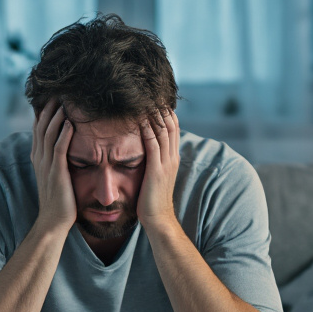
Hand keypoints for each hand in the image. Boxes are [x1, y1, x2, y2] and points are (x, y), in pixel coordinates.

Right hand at [30, 98, 75, 234]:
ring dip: (56, 117)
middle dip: (49, 109)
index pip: (38, 129)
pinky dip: (64, 135)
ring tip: (64, 101)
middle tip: (58, 92)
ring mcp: (47, 166)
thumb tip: (65, 146)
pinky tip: (70, 123)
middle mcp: (40, 159)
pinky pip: (59, 149)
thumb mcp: (54, 175)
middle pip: (41, 127)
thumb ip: (56, 159)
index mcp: (38, 158)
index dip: (44, 112)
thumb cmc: (59, 200)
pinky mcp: (57, 173)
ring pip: (49, 134)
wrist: (53, 222)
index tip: (52, 97)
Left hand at [138, 107, 180, 231]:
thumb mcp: (155, 177)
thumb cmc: (152, 200)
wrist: (158, 220)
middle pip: (171, 125)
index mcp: (172, 158)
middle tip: (151, 91)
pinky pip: (152, 143)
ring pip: (163, 131)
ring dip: (154, 113)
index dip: (166, 112)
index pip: (173, 128)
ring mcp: (165, 163)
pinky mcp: (156, 170)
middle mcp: (172, 158)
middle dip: (162, 107)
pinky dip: (147, 128)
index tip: (156, 99)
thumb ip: (153, 162)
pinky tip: (140, 117)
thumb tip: (145, 152)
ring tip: (146, 98)